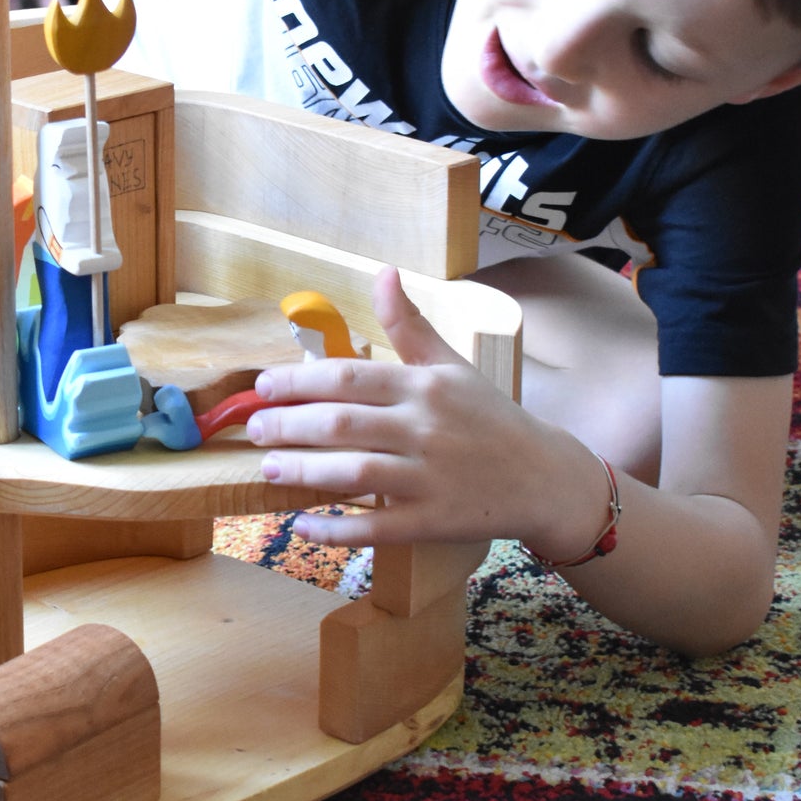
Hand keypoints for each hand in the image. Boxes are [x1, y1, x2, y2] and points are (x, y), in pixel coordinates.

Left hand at [246, 267, 588, 550]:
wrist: (545, 477)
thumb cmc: (489, 417)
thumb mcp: (451, 365)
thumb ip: (409, 324)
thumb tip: (383, 272)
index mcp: (425, 385)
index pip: (349, 377)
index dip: (298, 380)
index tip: (263, 386)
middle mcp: (425, 428)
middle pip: (341, 423)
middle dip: (288, 425)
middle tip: (255, 429)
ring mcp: (429, 478)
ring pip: (353, 473)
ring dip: (303, 472)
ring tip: (268, 469)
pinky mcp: (432, 521)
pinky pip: (375, 527)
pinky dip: (335, 528)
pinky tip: (301, 525)